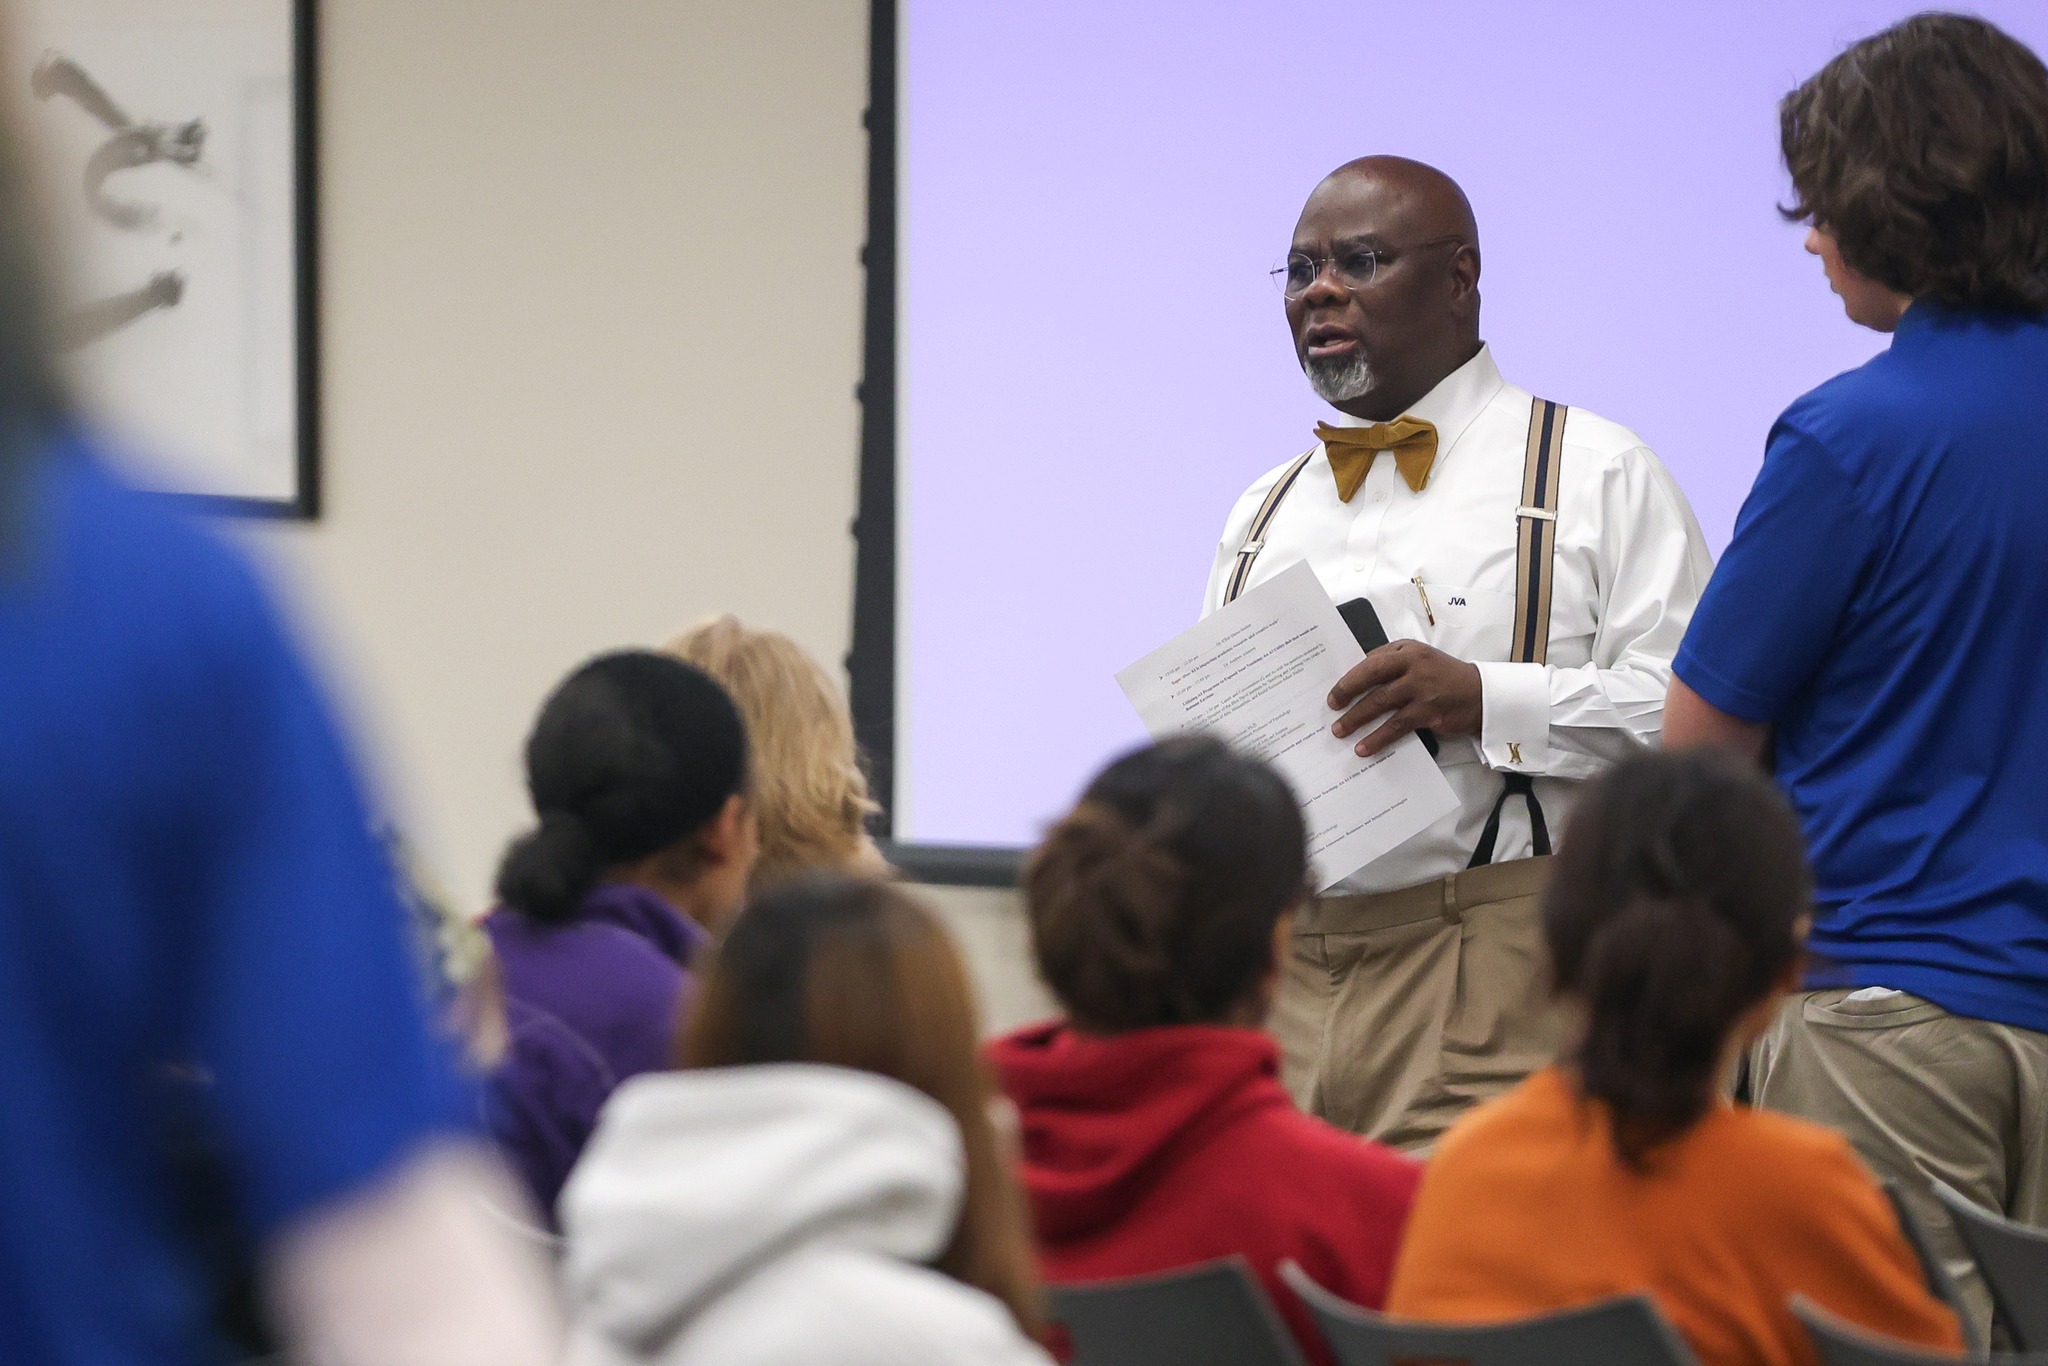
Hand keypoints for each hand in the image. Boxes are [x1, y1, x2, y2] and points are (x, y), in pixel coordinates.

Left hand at [1328, 640, 1482, 756]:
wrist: (1480, 694)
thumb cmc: (1443, 676)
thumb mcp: (1419, 659)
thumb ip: (1391, 662)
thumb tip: (1356, 675)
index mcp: (1408, 651)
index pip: (1371, 661)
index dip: (1349, 676)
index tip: (1333, 691)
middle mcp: (1414, 666)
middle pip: (1372, 678)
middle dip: (1347, 693)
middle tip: (1330, 707)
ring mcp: (1422, 689)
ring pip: (1381, 703)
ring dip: (1357, 718)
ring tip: (1340, 730)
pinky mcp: (1429, 712)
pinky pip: (1397, 726)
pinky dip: (1378, 738)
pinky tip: (1364, 747)